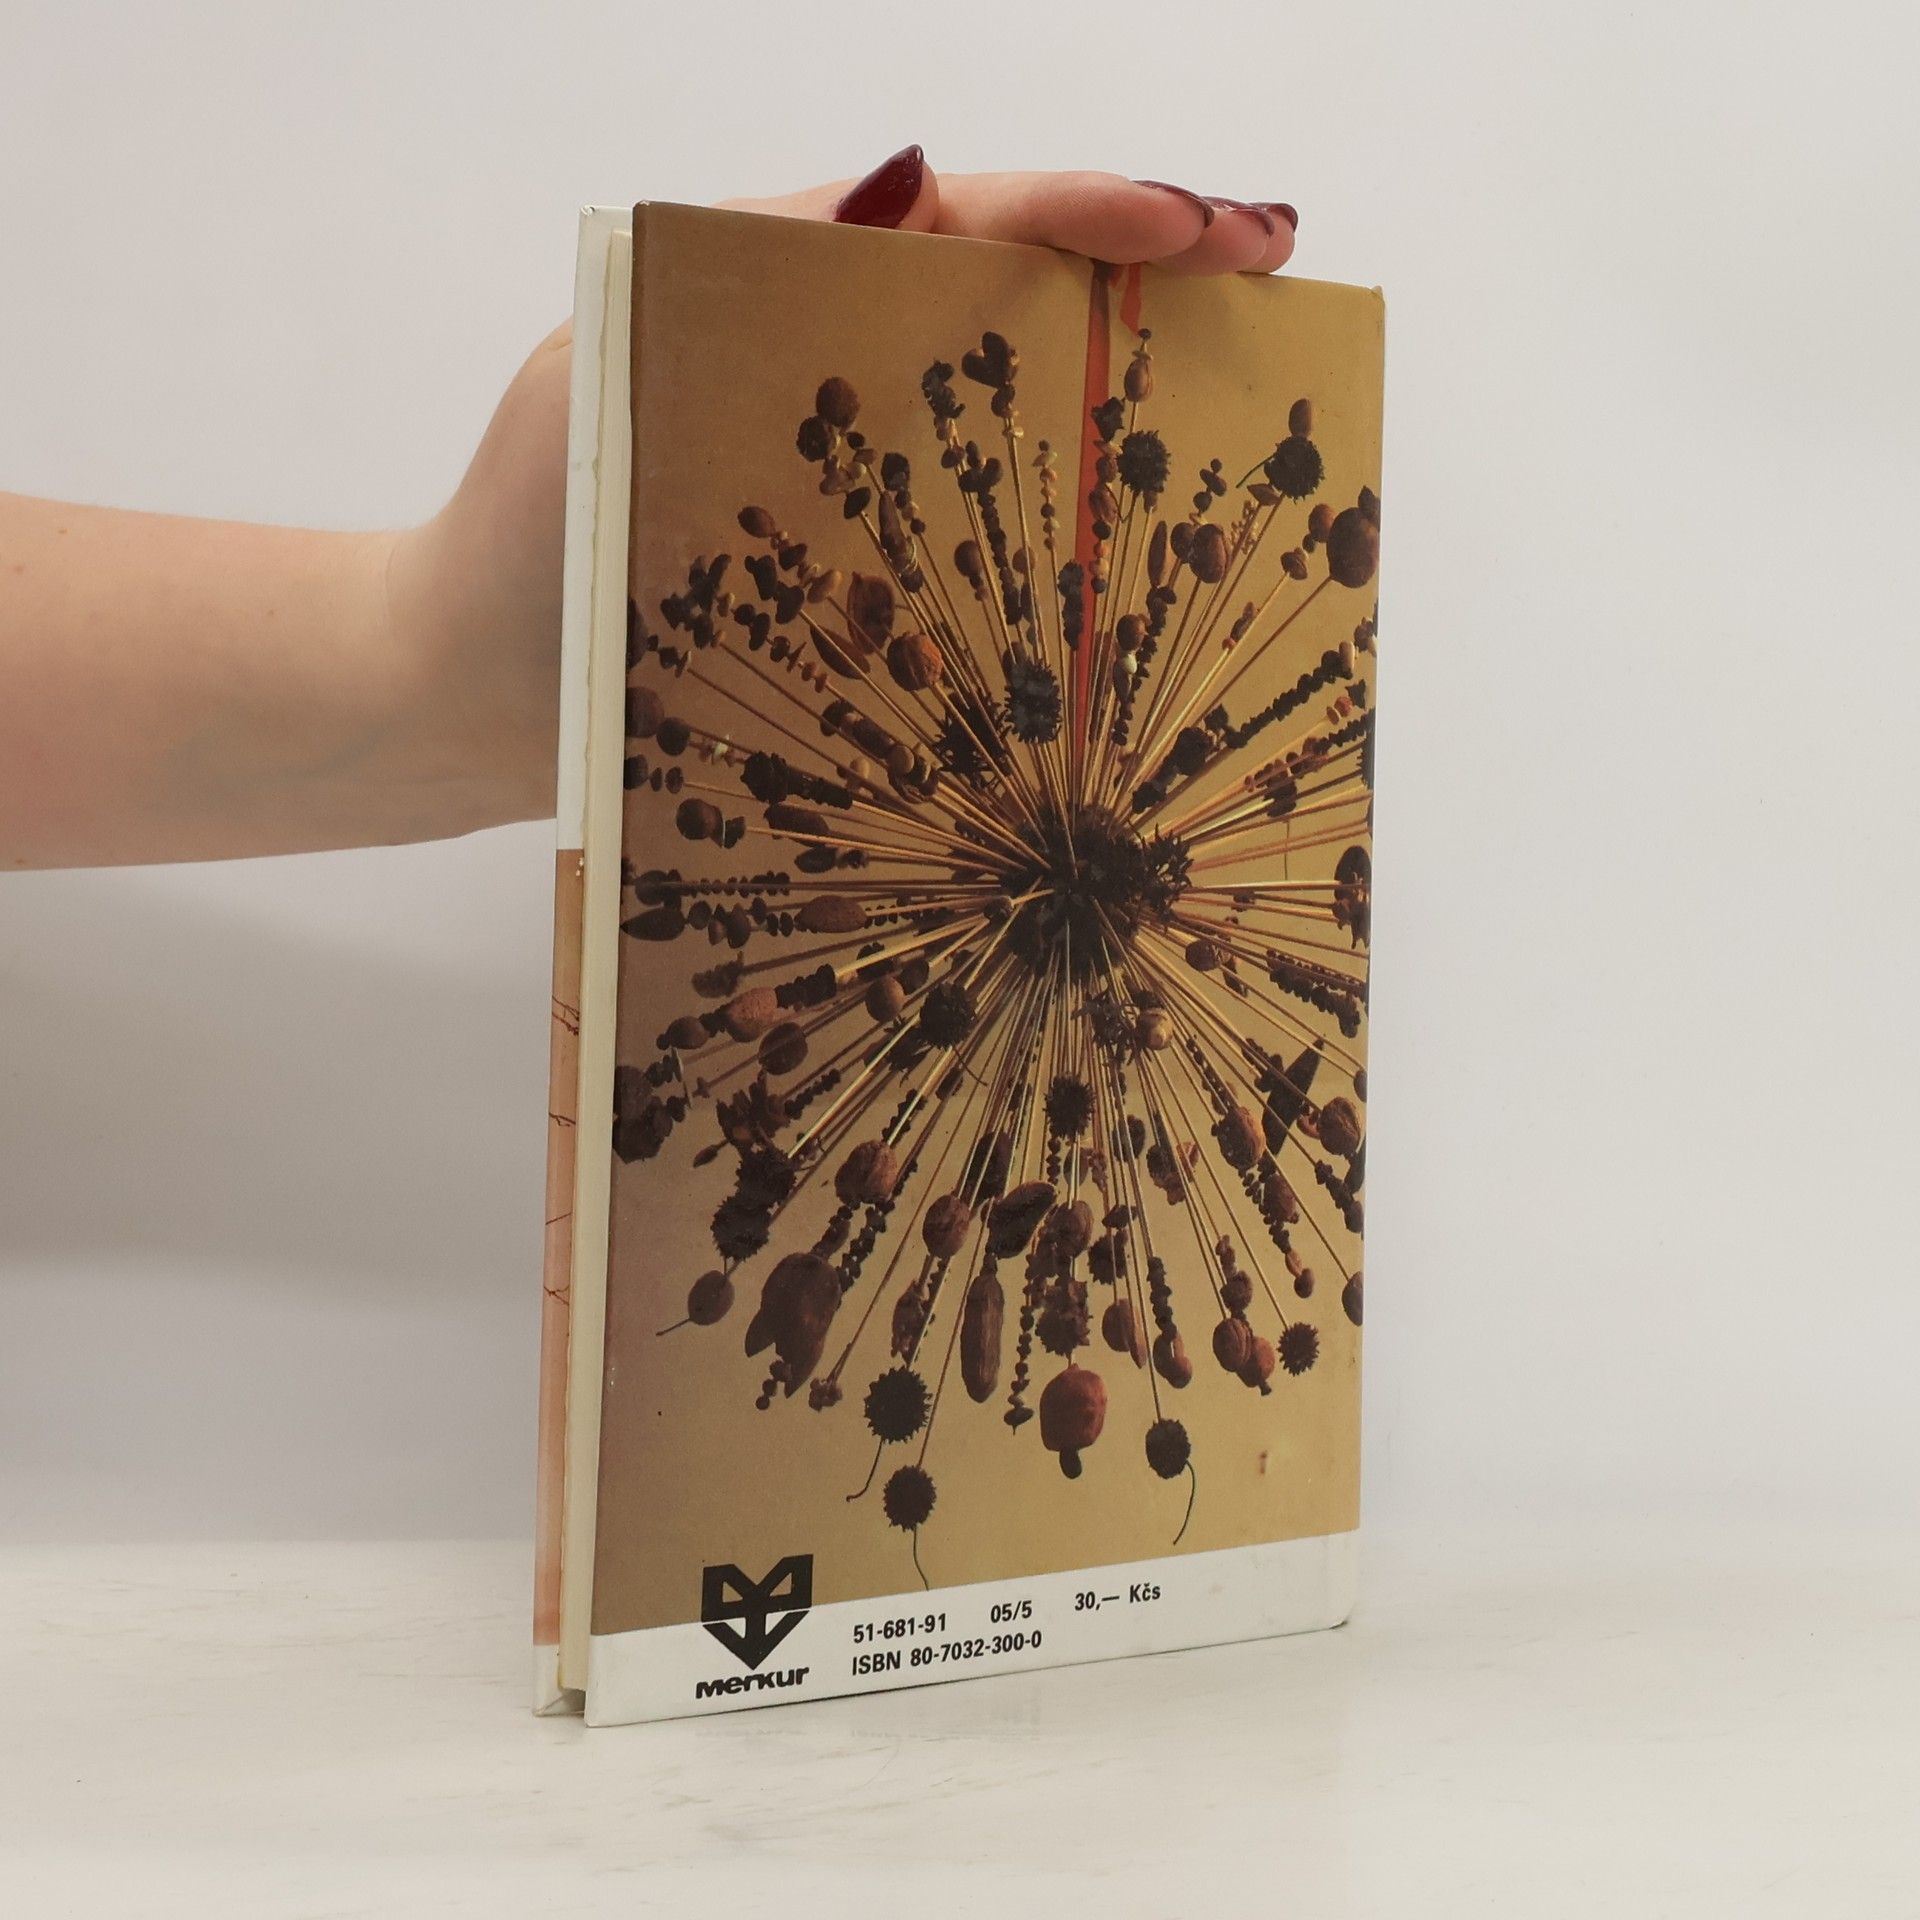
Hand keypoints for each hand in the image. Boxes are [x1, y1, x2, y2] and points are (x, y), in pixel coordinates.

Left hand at [403, 151, 1299, 829]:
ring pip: (1005, 413)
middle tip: (1273, 268)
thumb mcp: (607, 381)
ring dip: (1123, 390)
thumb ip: (739, 285)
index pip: (951, 220)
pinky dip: (1056, 526)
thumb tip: (916, 184)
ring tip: (1247, 377)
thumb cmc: (512, 546)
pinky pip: (971, 539)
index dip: (1080, 210)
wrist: (454, 702)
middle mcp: (824, 376)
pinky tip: (1140, 538)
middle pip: (1007, 297)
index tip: (1196, 226)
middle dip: (1142, 273)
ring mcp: (845, 483)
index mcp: (770, 295)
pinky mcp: (850, 583)